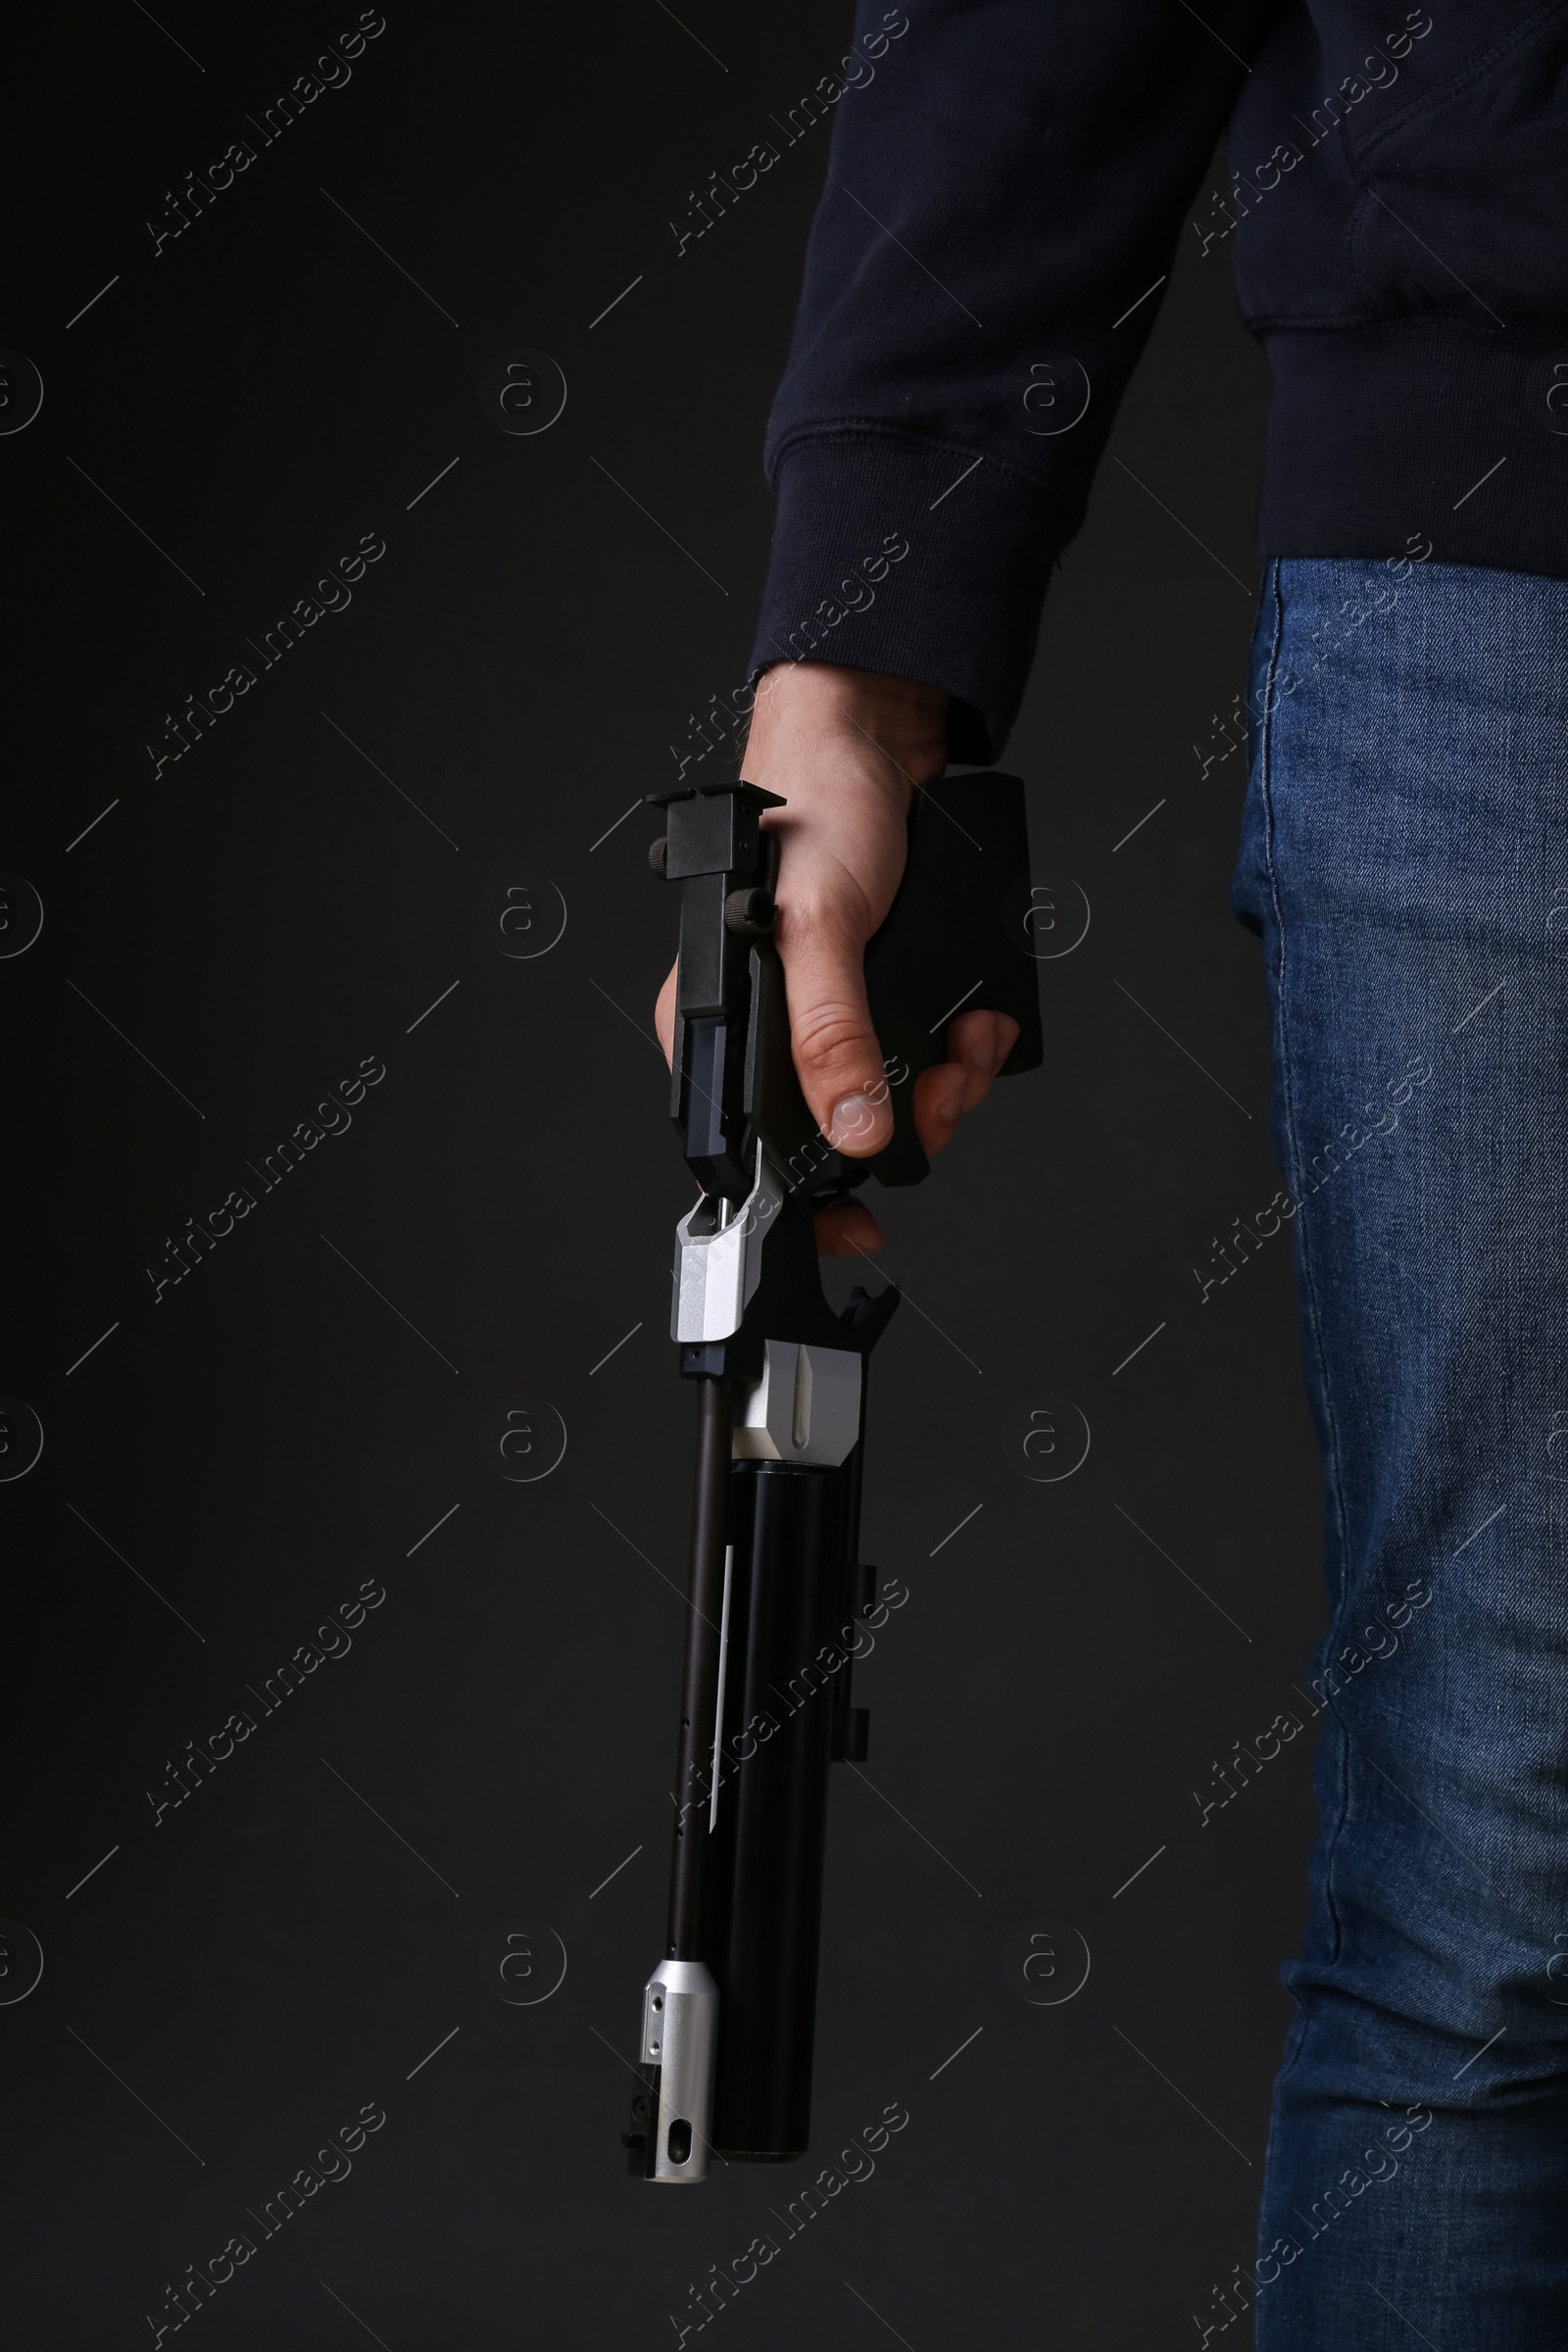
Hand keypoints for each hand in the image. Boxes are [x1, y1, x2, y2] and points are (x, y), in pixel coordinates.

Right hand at [653, 661, 1019, 1252]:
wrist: (875, 727)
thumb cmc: (813, 802)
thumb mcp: (821, 925)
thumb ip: (834, 1032)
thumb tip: (857, 1127)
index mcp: (718, 1019)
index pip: (740, 1147)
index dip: (795, 1196)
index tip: (854, 1225)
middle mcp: (768, 1022)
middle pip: (834, 1128)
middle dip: (905, 1124)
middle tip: (942, 1093)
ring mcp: (828, 1008)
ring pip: (889, 1096)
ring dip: (945, 1084)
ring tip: (971, 1048)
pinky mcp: (879, 987)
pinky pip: (923, 1052)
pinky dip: (964, 1049)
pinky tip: (981, 1023)